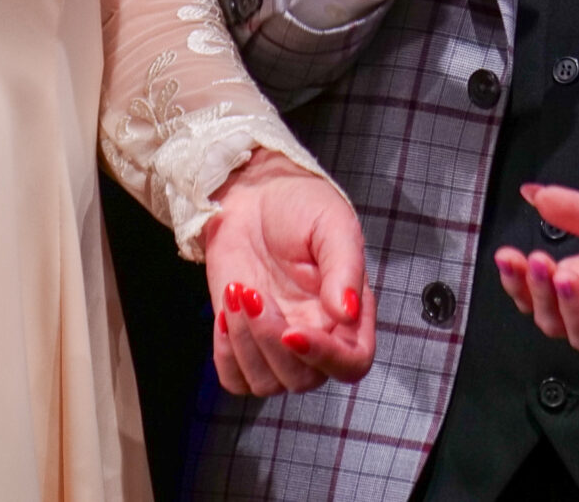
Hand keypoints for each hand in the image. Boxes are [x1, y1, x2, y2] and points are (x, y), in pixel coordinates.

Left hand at [203, 150, 375, 397]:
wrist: (251, 195)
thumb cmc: (299, 205)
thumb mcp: (331, 225)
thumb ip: (345, 268)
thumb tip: (347, 313)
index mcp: (350, 313)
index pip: (352, 362)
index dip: (326, 358)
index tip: (293, 332)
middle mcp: (318, 335)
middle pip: (303, 379)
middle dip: (270, 341)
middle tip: (254, 293)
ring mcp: (278, 343)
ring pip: (267, 383)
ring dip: (245, 344)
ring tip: (239, 292)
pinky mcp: (243, 342)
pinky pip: (235, 380)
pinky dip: (226, 355)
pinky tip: (226, 312)